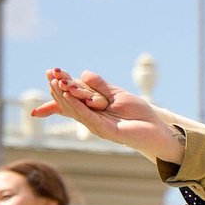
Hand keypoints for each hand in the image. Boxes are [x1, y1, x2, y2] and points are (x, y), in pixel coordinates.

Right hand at [40, 69, 185, 160]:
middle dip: (57, 88)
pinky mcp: (105, 131)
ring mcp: (96, 126)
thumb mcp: (117, 94)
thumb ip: (101, 85)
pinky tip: (68, 95)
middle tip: (48, 73)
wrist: (155, 130)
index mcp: (93, 110)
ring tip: (54, 82)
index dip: (59, 88)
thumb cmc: (138, 114)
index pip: (71, 99)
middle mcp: (91, 119)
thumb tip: (83, 73)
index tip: (49, 73)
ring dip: (63, 95)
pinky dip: (76, 105)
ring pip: (75, 109)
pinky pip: (87, 116)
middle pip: (69, 103)